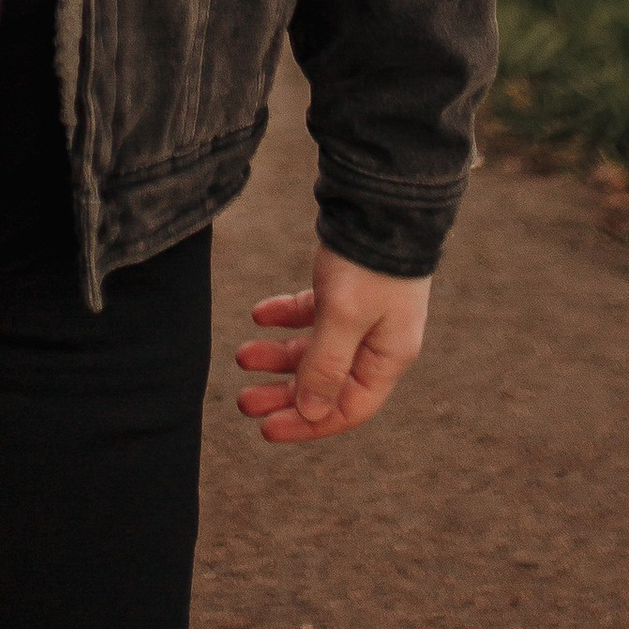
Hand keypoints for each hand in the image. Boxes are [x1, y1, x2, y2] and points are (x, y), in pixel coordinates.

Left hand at [234, 249, 430, 444]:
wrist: (381, 200)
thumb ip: (325, 366)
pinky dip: (285, 317)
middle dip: (283, 393)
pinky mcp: (347, 288)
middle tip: (243, 401)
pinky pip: (311, 314)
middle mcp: (376, 343)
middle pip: (325, 383)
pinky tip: (259, 315)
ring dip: (278, 356)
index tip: (267, 429)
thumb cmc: (369, 263)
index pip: (346, 410)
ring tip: (242, 357)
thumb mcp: (345, 318)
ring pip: (314, 349)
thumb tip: (309, 412)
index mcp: (386, 359)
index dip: (306, 424)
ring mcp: (362, 315)